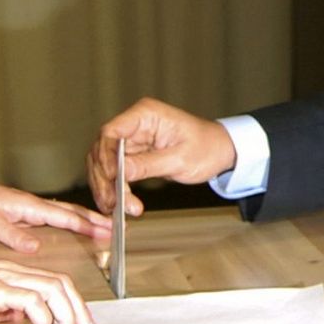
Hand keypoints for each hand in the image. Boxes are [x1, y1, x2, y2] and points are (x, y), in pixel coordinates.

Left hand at [0, 169, 110, 251]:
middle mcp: (33, 205)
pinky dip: (70, 219)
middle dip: (94, 219)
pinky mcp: (25, 212)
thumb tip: (36, 247)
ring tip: (102, 225)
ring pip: (65, 212)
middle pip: (71, 212)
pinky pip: (55, 215)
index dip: (87, 224)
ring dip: (84, 218)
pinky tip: (73, 224)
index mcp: (30, 206)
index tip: (106, 229)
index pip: (65, 217)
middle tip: (114, 227)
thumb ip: (13, 235)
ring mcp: (30, 207)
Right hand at [0, 261, 96, 323]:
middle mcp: (8, 270)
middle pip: (58, 281)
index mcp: (8, 272)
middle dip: (78, 307)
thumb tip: (33, 320)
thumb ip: (10, 310)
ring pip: (50, 287)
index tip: (81, 322)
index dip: (72, 301)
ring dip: (64, 313)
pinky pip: (28, 299)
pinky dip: (41, 317)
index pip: (52, 280)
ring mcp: (0, 277)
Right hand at [86, 97, 235, 215]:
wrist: (220, 151)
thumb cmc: (207, 147)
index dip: (105, 155)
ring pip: (105, 163)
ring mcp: (133, 140)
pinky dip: (114, 188)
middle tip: (112, 202)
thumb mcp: (180, 159)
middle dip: (104, 177)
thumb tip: (121, 173)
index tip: (111, 178)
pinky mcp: (134, 154)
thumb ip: (148, 165)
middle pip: (103, 149)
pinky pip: (116, 172)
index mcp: (145, 114)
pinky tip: (118, 204)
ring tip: (116, 208)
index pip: (111, 131)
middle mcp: (134, 124)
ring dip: (107, 186)